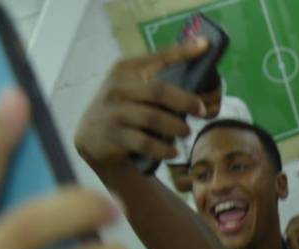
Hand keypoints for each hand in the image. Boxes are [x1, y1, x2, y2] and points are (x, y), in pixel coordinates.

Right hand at [74, 38, 209, 172]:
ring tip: (186, 132)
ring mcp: (114, 111)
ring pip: (153, 118)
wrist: (92, 138)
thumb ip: (157, 79)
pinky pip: (145, 143)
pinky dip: (163, 149)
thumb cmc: (123, 109)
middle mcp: (118, 87)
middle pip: (159, 91)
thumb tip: (197, 67)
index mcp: (126, 69)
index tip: (205, 45)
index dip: (182, 52)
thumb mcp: (133, 88)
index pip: (158, 58)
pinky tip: (173, 152)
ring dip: (175, 127)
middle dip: (185, 101)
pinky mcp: (113, 135)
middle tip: (201, 110)